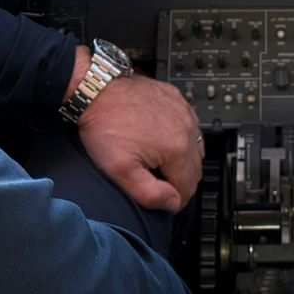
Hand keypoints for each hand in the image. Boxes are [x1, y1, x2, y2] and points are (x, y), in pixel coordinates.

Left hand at [78, 71, 202, 212]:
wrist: (96, 90)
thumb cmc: (105, 125)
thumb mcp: (120, 169)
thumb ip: (149, 193)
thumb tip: (173, 202)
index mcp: (177, 149)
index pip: (188, 188)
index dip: (174, 200)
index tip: (160, 199)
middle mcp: (187, 129)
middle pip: (195, 169)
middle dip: (180, 181)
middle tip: (158, 182)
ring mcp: (184, 112)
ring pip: (196, 147)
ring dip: (183, 160)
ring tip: (159, 162)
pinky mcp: (177, 99)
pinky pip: (190, 125)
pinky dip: (182, 137)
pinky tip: (162, 139)